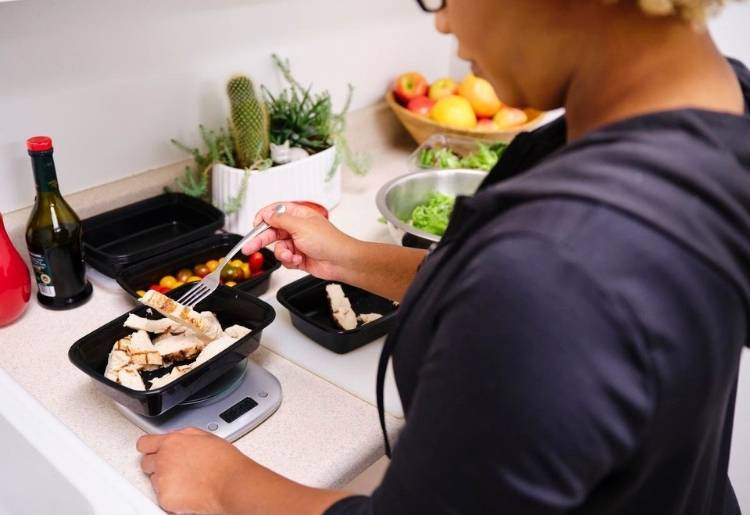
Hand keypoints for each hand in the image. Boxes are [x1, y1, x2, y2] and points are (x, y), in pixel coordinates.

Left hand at [137, 428, 249, 513]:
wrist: (231, 483)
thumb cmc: (224, 462)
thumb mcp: (204, 437)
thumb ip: (184, 437)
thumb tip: (177, 440)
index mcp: (172, 442)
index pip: (145, 443)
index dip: (149, 448)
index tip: (151, 451)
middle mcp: (163, 459)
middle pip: (146, 463)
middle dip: (157, 465)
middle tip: (174, 469)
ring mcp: (162, 479)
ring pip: (154, 481)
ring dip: (166, 481)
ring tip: (188, 481)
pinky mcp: (165, 498)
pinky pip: (162, 498)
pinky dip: (173, 497)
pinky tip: (189, 492)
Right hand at [241, 202, 358, 280]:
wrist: (341, 261)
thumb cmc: (329, 241)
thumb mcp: (300, 226)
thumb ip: (280, 220)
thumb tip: (267, 214)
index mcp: (298, 215)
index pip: (275, 212)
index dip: (263, 218)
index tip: (254, 225)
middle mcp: (297, 228)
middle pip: (272, 231)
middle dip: (260, 240)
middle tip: (248, 247)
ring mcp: (298, 243)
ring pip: (277, 248)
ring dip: (282, 254)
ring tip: (291, 256)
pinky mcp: (298, 257)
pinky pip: (285, 259)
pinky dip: (289, 261)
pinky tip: (298, 261)